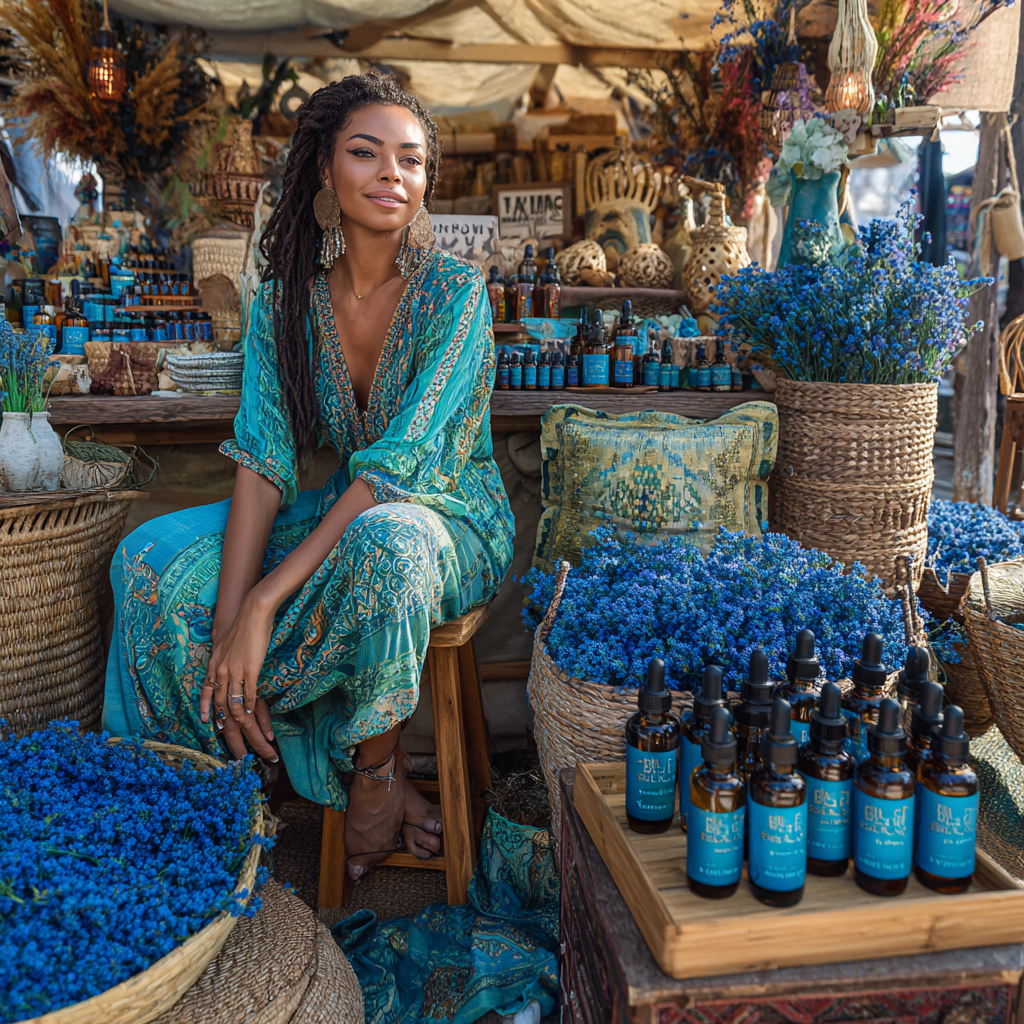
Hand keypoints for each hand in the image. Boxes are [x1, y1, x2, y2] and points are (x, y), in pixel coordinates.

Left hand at [200, 593, 277, 760]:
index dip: (207, 708)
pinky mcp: (250, 670)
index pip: (208, 691)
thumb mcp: (226, 637)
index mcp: (214, 663)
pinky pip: (248, 694)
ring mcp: (234, 672)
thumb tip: (222, 647)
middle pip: (222, 707)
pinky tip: (255, 716)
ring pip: (235, 705)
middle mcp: (221, 671)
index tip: (208, 723)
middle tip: (234, 748)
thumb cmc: (242, 622)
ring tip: (251, 739)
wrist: (252, 611)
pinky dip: (252, 708)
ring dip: (244, 725)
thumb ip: (224, 648)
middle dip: (228, 730)